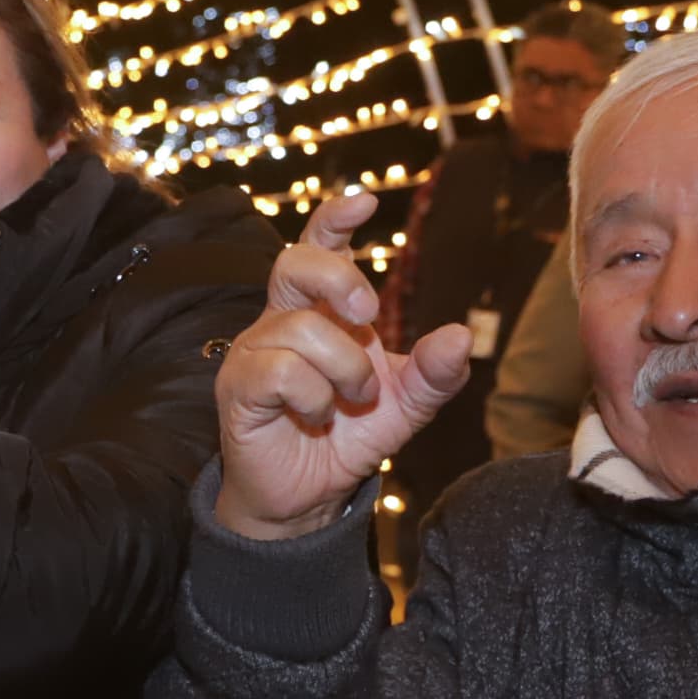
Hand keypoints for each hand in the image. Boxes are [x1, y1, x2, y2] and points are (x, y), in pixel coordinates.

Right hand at [211, 190, 472, 540]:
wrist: (307, 496)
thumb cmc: (348, 437)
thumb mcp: (406, 406)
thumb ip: (435, 374)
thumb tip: (459, 336)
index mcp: (318, 311)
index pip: (317, 247)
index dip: (334, 219)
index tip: (366, 202)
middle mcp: (280, 320)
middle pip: (294, 262)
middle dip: (340, 280)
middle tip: (370, 317)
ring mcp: (254, 352)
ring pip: (301, 329)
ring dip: (344, 369)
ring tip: (351, 401)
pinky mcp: (238, 388)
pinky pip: (280, 372)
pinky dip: (314, 397)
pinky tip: (316, 416)